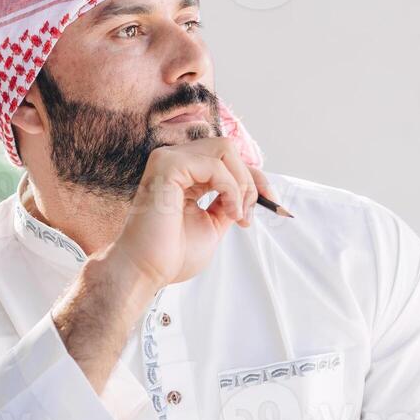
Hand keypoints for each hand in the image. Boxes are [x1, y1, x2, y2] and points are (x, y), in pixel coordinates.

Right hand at [105, 137, 270, 289]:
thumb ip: (228, 203)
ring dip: (241, 183)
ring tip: (237, 214)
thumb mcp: (213, 224)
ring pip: (225, 149)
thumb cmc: (171, 254)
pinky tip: (227, 212)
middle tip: (248, 214)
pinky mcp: (167, 165)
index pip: (227, 161)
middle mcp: (175, 161)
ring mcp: (168, 159)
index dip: (255, 178)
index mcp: (184, 174)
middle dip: (251, 179)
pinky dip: (230, 188)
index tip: (273, 204)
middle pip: (229, 148)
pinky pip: (215, 164)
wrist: (146, 270)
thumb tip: (253, 192)